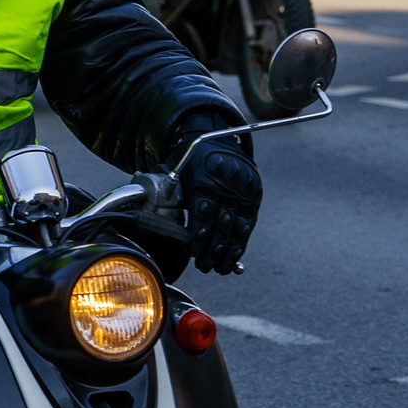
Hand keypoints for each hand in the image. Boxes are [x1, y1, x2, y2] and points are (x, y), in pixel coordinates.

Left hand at [175, 138, 261, 272]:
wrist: (219, 140)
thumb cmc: (191, 159)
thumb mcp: (177, 169)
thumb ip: (170, 193)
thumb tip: (154, 219)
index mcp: (204, 177)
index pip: (203, 212)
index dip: (199, 235)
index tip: (193, 251)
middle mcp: (226, 184)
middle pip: (221, 224)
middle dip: (212, 250)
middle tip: (203, 266)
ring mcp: (243, 191)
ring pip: (236, 228)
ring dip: (226, 252)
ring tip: (217, 268)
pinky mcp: (254, 196)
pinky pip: (247, 225)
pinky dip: (239, 244)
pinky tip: (232, 258)